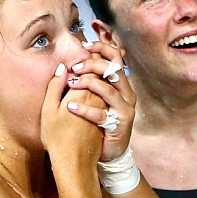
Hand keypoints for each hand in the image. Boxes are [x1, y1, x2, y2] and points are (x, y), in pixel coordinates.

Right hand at [41, 65, 103, 166]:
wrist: (76, 163)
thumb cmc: (58, 138)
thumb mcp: (48, 112)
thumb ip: (54, 87)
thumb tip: (62, 68)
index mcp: (84, 94)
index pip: (89, 67)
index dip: (82, 60)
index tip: (73, 62)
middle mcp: (99, 99)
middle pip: (102, 72)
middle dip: (93, 63)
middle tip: (80, 61)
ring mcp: (106, 107)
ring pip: (107, 83)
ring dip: (98, 74)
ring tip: (85, 70)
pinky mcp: (108, 115)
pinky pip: (107, 95)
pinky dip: (101, 87)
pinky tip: (90, 87)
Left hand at [66, 40, 135, 162]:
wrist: (110, 152)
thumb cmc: (100, 122)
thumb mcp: (97, 98)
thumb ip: (92, 79)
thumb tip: (80, 57)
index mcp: (121, 84)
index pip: (116, 58)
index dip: (101, 48)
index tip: (84, 45)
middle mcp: (126, 94)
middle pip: (114, 69)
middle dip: (93, 64)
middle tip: (74, 67)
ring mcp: (124, 109)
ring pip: (109, 90)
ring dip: (88, 83)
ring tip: (71, 83)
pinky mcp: (120, 125)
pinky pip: (101, 115)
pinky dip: (85, 109)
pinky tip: (71, 106)